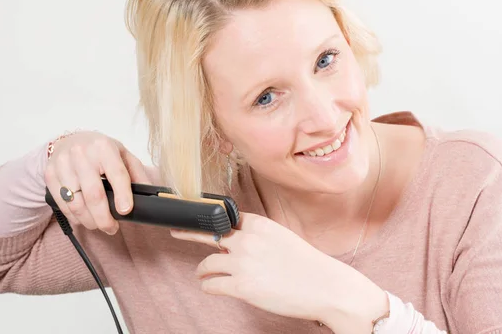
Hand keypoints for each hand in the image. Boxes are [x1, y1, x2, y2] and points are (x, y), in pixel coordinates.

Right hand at [44, 131, 151, 234]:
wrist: (69, 141)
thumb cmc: (99, 150)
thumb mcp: (122, 154)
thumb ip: (136, 172)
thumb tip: (150, 194)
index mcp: (104, 147)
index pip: (116, 174)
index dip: (122, 194)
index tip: (125, 211)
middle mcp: (82, 154)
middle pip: (94, 194)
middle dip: (104, 218)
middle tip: (112, 228)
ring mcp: (63, 164)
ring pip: (76, 203)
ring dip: (89, 220)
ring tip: (98, 224)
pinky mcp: (50, 174)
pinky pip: (62, 204)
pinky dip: (74, 216)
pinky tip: (83, 219)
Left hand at [169, 212, 367, 323]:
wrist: (325, 287)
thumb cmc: (308, 264)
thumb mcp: (282, 237)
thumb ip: (258, 235)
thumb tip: (238, 238)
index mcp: (259, 224)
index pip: (224, 216)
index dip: (208, 218)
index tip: (194, 217)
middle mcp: (247, 240)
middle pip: (208, 233)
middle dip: (188, 232)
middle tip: (176, 231)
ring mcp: (243, 263)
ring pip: (207, 262)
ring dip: (202, 269)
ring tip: (201, 272)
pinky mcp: (241, 286)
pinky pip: (212, 285)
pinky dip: (208, 286)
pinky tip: (210, 286)